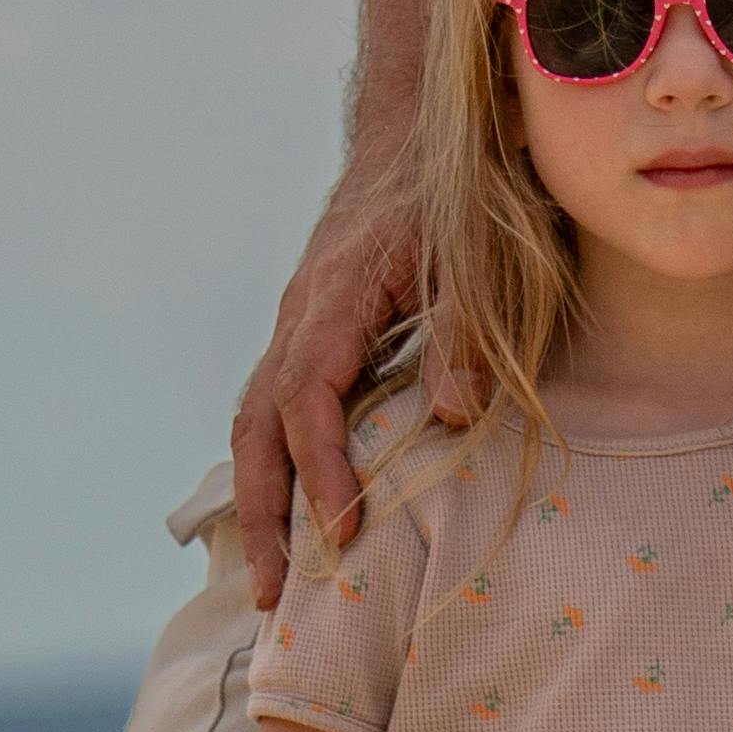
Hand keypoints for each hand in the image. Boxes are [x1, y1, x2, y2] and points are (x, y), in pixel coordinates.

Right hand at [230, 148, 442, 603]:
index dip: (323, 472)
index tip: (344, 533)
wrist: (416, 133)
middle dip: (262, 515)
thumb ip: (467, 329)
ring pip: (255, 424)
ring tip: (273, 580)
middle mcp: (299, 319)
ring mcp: (297, 326)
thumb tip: (455, 418)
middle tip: (273, 598)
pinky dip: (275, 468)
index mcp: (332, 301)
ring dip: (260, 502)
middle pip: (256, 429)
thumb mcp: (477, 251)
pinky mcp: (310, 334)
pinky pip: (275, 411)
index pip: (307, 402)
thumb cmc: (453, 190)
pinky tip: (292, 515)